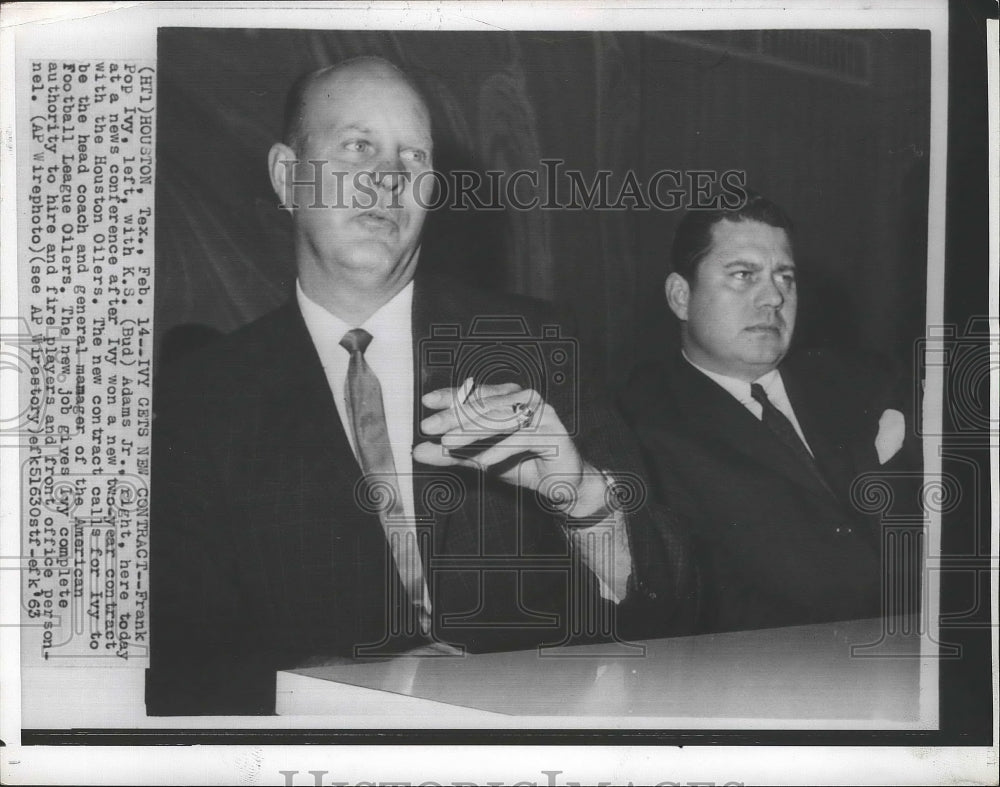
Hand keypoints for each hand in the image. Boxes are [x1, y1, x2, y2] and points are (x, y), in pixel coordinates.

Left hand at [412, 382, 609, 517]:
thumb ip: (452, 455)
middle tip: (429, 428)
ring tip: (449, 445)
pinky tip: (483, 463)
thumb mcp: (481, 460)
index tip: (426, 403)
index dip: (450, 397)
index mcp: (509, 398)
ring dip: (473, 433)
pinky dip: (502, 451)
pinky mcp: (554, 432)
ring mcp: (542, 413)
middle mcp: (525, 399)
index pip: (475, 394)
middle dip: (454, 417)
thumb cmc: (523, 465)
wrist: (562, 486)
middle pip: (484, 405)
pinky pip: (523, 439)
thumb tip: (417, 451)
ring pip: (501, 419)